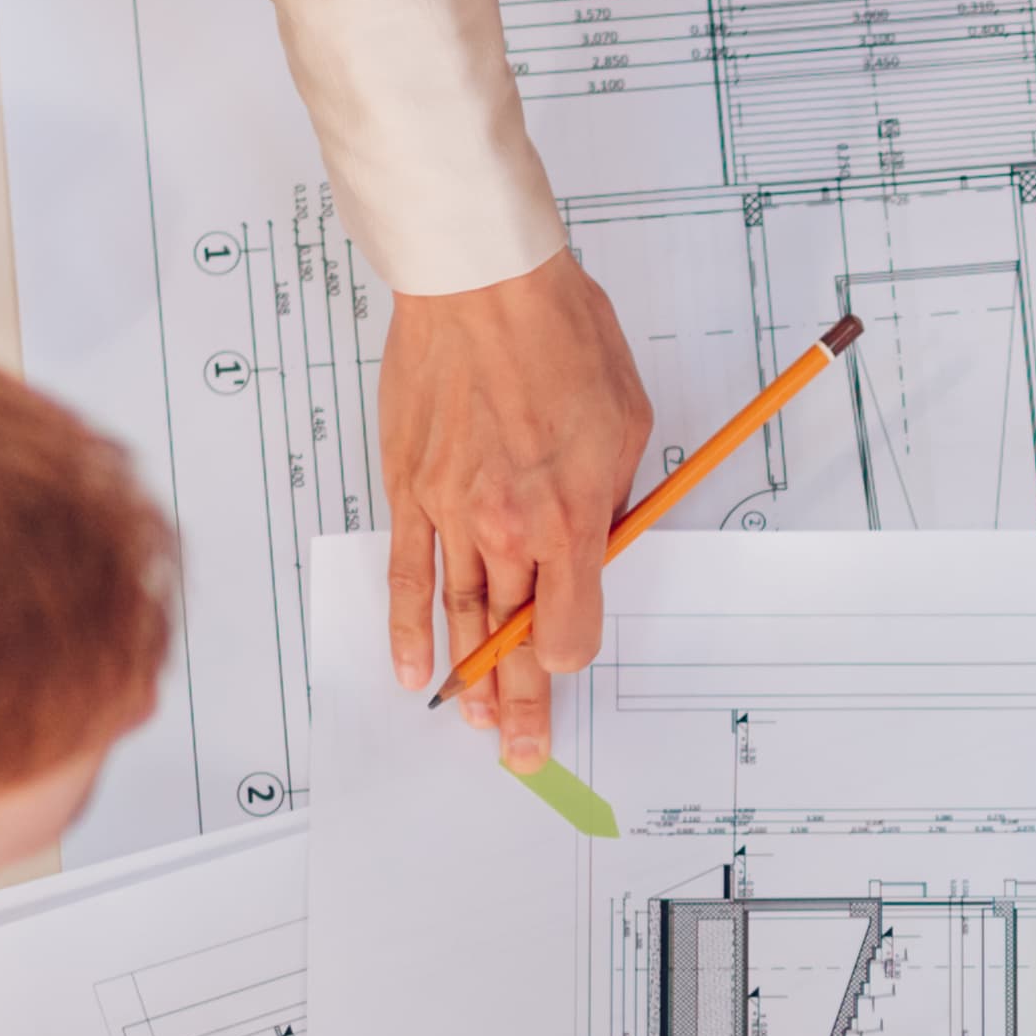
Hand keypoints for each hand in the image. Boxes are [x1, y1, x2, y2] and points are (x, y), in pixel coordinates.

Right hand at [378, 255, 653, 764]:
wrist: (483, 283)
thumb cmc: (562, 337)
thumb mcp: (628, 425)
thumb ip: (613, 500)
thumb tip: (599, 543)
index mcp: (570, 518)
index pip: (572, 628)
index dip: (571, 658)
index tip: (570, 667)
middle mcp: (507, 528)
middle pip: (514, 639)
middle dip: (522, 702)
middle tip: (524, 753)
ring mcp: (451, 513)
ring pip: (461, 616)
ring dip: (469, 678)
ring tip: (477, 724)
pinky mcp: (409, 490)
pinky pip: (406, 575)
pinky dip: (407, 628)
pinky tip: (412, 669)